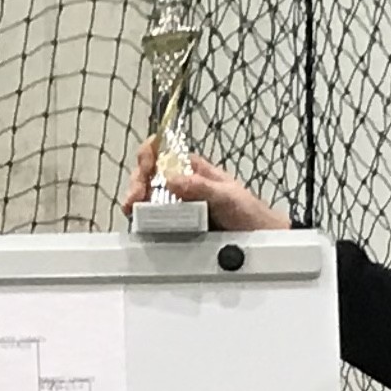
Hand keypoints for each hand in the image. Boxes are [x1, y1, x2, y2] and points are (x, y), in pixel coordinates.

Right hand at [125, 140, 288, 234]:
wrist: (257, 240)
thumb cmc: (248, 212)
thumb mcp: (226, 195)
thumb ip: (200, 186)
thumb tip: (171, 180)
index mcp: (192, 168)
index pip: (162, 150)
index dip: (148, 155)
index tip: (147, 168)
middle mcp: (180, 184)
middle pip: (147, 175)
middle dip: (136, 183)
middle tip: (134, 199)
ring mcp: (174, 205)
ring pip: (144, 197)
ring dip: (134, 202)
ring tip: (132, 211)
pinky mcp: (172, 226)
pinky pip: (150, 220)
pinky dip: (141, 221)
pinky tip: (139, 224)